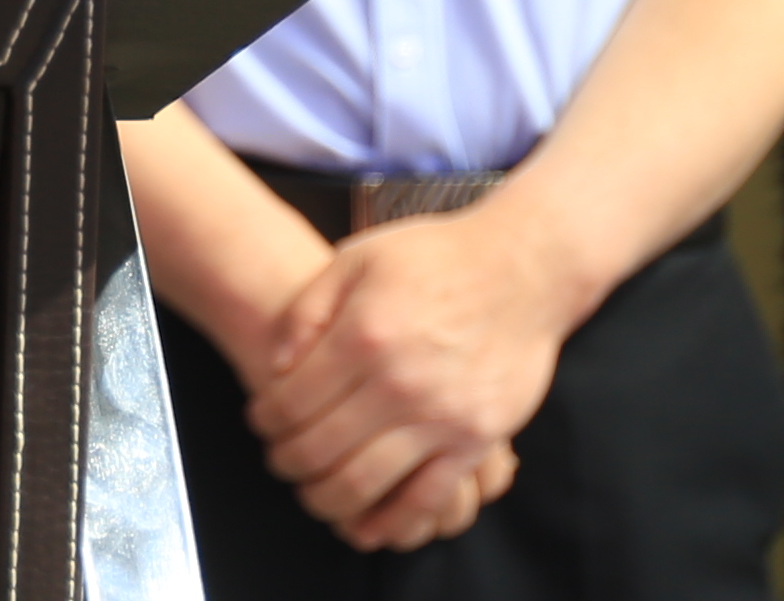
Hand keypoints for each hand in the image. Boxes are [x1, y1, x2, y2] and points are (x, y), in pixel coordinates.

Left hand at [245, 203, 588, 552]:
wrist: (522, 269)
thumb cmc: (435, 257)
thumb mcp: (357, 258)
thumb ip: (308, 310)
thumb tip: (275, 364)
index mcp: (362, 335)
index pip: (292, 401)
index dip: (266, 419)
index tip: (261, 421)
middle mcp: (398, 382)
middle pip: (320, 448)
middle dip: (287, 462)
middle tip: (280, 461)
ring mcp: (440, 416)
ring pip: (366, 482)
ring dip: (327, 498)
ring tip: (314, 493)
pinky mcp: (477, 440)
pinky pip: (429, 497)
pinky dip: (393, 521)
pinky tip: (370, 526)